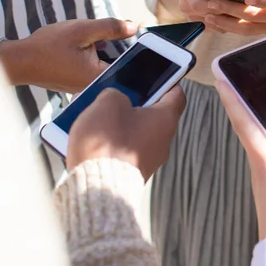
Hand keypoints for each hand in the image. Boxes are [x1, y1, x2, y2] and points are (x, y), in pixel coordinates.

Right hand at [0, 18, 137, 93]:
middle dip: (123, 51)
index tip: (144, 39)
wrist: (20, 61)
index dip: (138, 51)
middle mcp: (94, 88)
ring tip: (102, 41)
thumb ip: (110, 28)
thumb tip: (135, 27)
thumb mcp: (82, 30)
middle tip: (124, 34)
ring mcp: (85, 89)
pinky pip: (97, 72)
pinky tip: (91, 48)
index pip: (130, 66)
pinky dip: (98, 59)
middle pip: (120, 69)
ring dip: (110, 54)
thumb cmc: (48, 46)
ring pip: (108, 69)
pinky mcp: (78, 86)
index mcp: (98, 77)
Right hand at [65, 86, 186, 180]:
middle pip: (151, 115)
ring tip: (93, 116)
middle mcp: (162, 142)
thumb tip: (115, 99)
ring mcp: (147, 161)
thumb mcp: (108, 102)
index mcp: (165, 120)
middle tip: (113, 95)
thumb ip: (115, 93)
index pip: (176, 95)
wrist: (97, 189)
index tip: (155, 76)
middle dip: (131, 103)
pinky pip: (122, 151)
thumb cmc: (107, 142)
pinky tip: (89, 138)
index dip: (166, 82)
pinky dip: (109, 142)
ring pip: (134, 133)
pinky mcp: (130, 175)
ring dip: (117, 123)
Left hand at [215, 79, 265, 246]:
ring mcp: (262, 176)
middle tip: (237, 80)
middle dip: (240, 102)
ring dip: (255, 119)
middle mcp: (260, 165)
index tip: (221, 78)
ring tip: (260, 99)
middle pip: (246, 127)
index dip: (232, 98)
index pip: (245, 122)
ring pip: (257, 140)